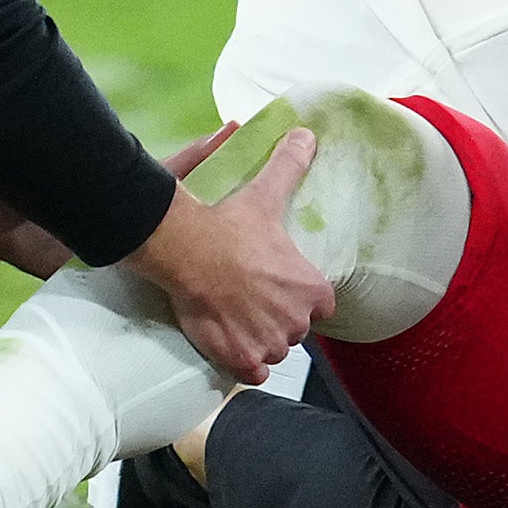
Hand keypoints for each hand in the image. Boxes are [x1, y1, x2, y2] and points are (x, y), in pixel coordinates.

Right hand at [125, 120, 332, 379]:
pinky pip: (254, 373)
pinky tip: (231, 344)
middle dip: (277, 319)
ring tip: (237, 317)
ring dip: (260, 341)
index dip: (300, 297)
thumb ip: (291, 166)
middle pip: (295, 329)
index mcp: (312, 290)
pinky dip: (244, 363)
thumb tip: (306, 135)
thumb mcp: (266, 194)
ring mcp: (269, 345)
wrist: (188, 252)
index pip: (320, 304)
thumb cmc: (230, 226)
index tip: (278, 287)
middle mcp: (298, 323)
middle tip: (251, 299)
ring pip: (274, 351)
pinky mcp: (242, 361)